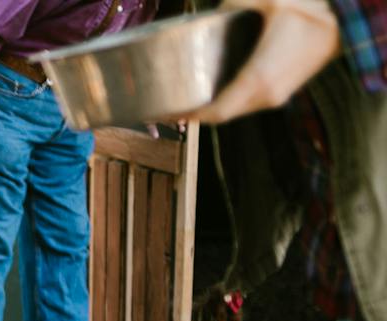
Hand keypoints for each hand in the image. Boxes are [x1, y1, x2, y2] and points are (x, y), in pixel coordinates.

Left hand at [179, 0, 340, 124]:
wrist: (346, 24)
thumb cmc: (310, 12)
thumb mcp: (269, 1)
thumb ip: (235, 2)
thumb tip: (215, 6)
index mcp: (257, 80)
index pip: (216, 112)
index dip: (189, 116)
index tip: (166, 113)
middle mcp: (265, 96)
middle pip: (221, 115)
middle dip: (195, 112)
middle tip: (169, 104)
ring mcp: (275, 96)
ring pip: (235, 111)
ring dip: (211, 107)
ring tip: (186, 98)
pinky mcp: (282, 92)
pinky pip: (247, 104)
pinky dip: (227, 100)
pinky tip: (213, 89)